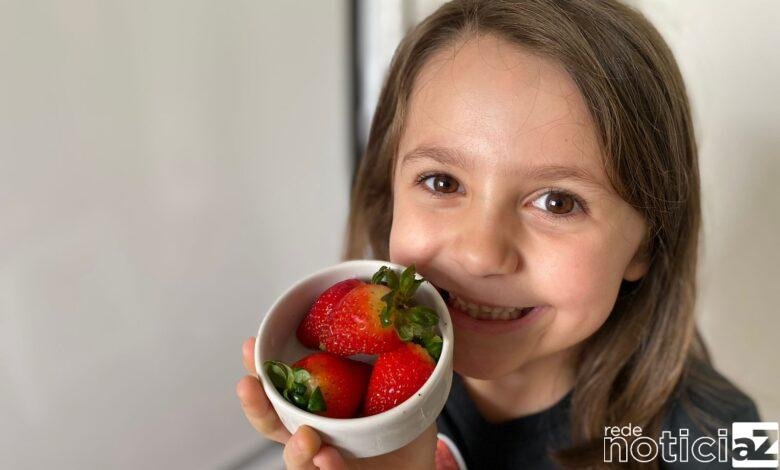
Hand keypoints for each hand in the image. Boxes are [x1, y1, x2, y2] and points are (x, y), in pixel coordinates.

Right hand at [236, 337, 437, 468]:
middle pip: (272, 423)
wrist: (418, 463)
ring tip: (307, 436)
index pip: (280, 387)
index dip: (259, 368)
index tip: (250, 346)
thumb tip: (397, 314)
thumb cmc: (401, 425)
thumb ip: (395, 358)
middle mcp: (314, 433)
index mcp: (318, 406)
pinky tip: (327, 458)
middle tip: (251, 385)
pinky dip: (328, 469)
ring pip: (295, 459)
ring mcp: (324, 461)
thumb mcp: (399, 385)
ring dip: (295, 448)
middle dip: (257, 404)